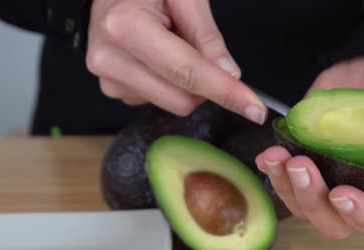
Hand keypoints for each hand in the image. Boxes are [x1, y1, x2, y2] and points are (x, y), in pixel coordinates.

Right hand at [85, 0, 267, 123]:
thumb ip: (206, 34)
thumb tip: (230, 74)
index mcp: (125, 27)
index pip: (187, 72)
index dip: (226, 92)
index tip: (255, 109)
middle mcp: (110, 59)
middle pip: (181, 100)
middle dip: (206, 85)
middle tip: (204, 50)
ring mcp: (108, 80)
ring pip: (172, 104)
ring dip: (185, 82)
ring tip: (170, 44)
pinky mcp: (112, 90)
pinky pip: (157, 100)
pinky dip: (168, 83)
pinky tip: (157, 57)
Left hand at [256, 40, 363, 239]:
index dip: (361, 217)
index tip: (341, 192)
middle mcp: (362, 188)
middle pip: (332, 222)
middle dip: (311, 200)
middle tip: (299, 165)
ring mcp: (331, 173)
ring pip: (302, 204)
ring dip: (285, 186)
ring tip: (276, 156)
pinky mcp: (309, 154)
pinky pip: (285, 176)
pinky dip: (272, 170)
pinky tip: (267, 156)